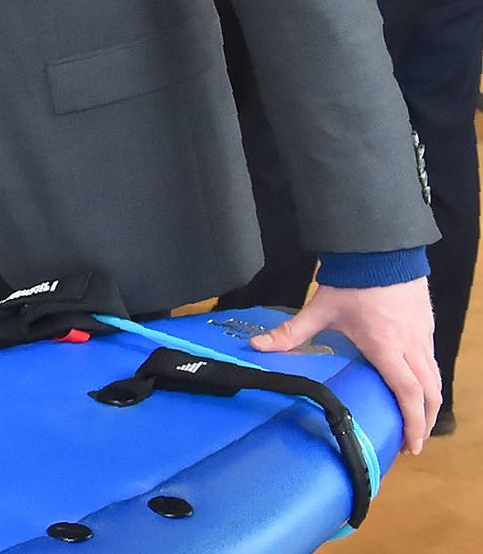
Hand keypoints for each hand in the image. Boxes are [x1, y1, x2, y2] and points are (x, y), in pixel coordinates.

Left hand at [252, 276, 439, 454]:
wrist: (379, 249)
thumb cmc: (353, 280)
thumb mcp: (320, 309)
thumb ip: (292, 332)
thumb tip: (258, 346)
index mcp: (387, 347)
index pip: (409, 392)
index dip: (413, 422)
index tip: (410, 444)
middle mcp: (411, 345)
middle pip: (429, 393)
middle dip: (424, 421)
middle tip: (411, 443)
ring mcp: (423, 336)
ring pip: (435, 378)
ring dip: (429, 403)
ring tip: (415, 421)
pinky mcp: (426, 326)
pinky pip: (433, 362)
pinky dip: (429, 382)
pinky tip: (415, 387)